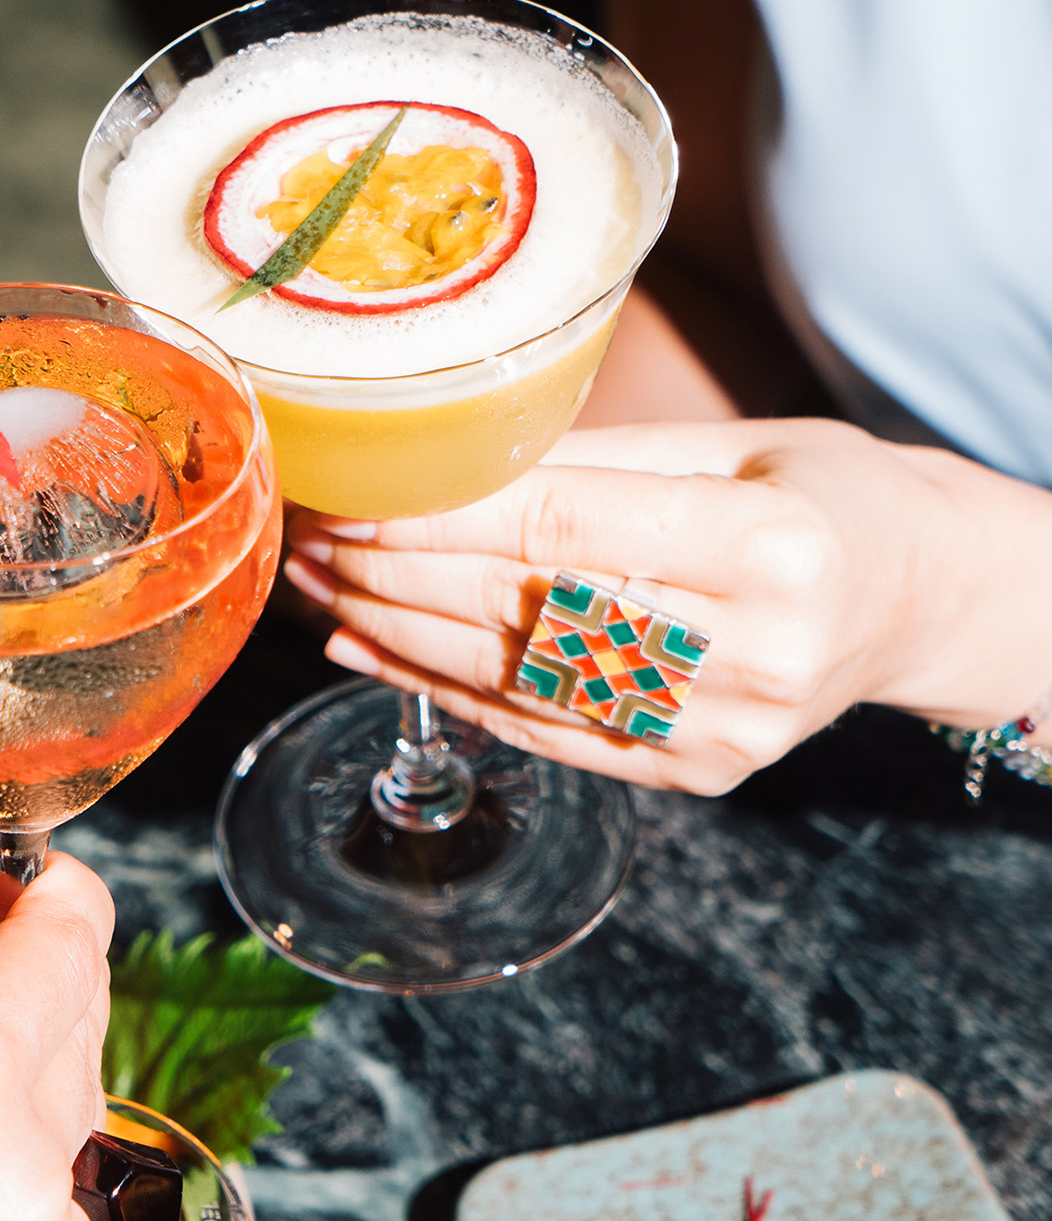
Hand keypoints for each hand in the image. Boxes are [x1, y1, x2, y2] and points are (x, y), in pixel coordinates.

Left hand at [285, 419, 1051, 794]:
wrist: (911, 598)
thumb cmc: (824, 496)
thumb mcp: (729, 446)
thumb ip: (589, 463)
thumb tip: (434, 464)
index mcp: (772, 545)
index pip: (558, 526)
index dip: (433, 516)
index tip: (348, 494)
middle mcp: (750, 654)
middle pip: (522, 609)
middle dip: (391, 574)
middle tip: (308, 537)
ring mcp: (719, 732)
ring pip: (514, 680)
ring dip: (393, 635)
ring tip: (316, 590)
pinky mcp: (690, 774)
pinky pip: (539, 731)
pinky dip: (441, 691)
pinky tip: (369, 653)